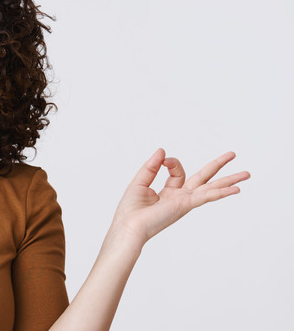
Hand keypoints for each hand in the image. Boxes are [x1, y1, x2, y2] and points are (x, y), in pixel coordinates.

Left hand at [111, 148, 249, 245]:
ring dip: (229, 181)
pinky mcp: (185, 205)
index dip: (172, 162)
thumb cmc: (131, 210)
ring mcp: (185, 201)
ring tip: (247, 174)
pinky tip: (236, 189)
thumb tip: (162, 151)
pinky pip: (206, 196)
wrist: (129, 227)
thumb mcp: (140, 181)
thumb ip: (152, 166)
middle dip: (218, 166)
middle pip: (203, 177)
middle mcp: (180, 197)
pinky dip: (221, 192)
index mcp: (169, 192)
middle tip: (233, 155)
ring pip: (211, 187)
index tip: (163, 160)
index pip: (179, 171)